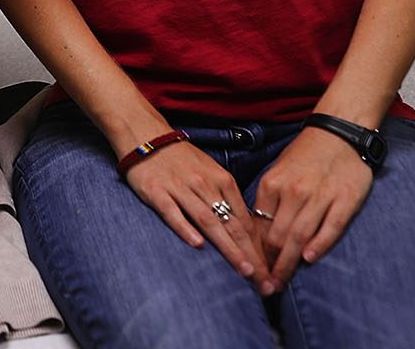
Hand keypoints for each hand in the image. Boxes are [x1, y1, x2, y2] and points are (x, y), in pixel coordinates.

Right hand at [124, 140, 275, 295]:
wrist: (145, 135)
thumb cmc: (181, 159)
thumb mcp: (211, 172)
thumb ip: (227, 199)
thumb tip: (247, 231)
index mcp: (222, 180)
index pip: (244, 219)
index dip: (259, 247)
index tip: (269, 270)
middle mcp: (204, 185)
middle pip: (231, 224)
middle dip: (250, 254)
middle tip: (263, 279)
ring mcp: (180, 188)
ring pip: (208, 221)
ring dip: (228, 247)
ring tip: (243, 269)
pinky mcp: (156, 192)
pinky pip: (173, 212)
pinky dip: (185, 228)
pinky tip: (197, 244)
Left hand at [251, 128, 374, 287]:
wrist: (339, 133)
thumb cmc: (305, 157)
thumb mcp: (278, 174)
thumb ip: (269, 203)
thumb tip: (256, 236)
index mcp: (272, 184)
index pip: (258, 227)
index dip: (253, 253)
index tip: (250, 272)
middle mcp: (293, 191)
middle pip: (276, 236)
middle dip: (268, 265)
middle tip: (264, 287)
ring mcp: (319, 196)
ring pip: (299, 235)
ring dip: (288, 263)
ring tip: (280, 283)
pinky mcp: (344, 200)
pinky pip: (330, 227)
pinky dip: (318, 244)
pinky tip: (308, 258)